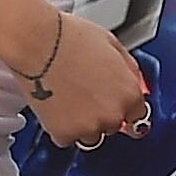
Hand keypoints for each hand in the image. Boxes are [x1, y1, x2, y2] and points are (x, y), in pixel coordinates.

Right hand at [24, 9, 150, 148]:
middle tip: (83, 92)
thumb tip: (134, 83)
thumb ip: (128, 70)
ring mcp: (89, 127)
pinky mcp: (64, 134)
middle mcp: (114, 114)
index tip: (113, 103)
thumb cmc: (69, 38)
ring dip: (82, 123)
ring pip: (90, 136)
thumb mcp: (112, 44)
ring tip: (67, 98)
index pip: (138, 115)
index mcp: (130, 93)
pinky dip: (60, 126)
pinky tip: (54, 105)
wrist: (36, 43)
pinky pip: (66, 138)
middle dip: (101, 113)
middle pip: (114, 126)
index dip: (123, 106)